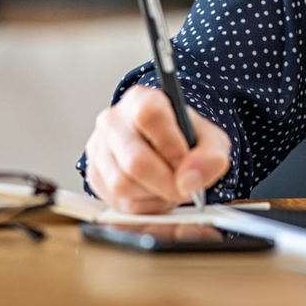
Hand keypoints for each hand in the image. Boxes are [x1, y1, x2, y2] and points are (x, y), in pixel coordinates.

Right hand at [84, 85, 231, 213]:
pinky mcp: (95, 175)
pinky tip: (155, 194)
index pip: (148, 115)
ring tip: (170, 188)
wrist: (166, 147)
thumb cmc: (185, 139)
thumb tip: (190, 180)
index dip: (170, 144)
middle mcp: (114, 120)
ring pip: (122, 185)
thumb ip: (210, 157)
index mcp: (141, 99)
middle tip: (184, 187)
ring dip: (154, 196)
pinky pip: (118, 202)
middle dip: (166, 182)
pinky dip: (143, 206)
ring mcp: (99, 148)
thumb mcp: (210, 140)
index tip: (186, 161)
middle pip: (134, 160)